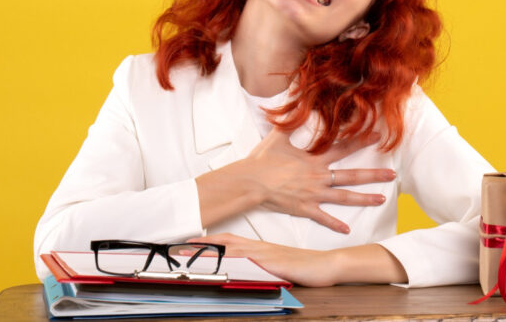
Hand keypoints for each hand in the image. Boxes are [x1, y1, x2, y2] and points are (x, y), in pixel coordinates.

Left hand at [193, 233, 406, 286]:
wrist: (328, 265)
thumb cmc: (308, 266)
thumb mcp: (282, 263)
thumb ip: (266, 263)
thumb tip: (249, 267)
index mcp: (260, 248)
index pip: (229, 240)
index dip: (208, 239)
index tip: (188, 240)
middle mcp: (259, 248)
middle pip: (224, 242)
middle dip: (200, 244)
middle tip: (177, 245)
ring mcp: (264, 255)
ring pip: (231, 249)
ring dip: (208, 250)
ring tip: (187, 252)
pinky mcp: (271, 263)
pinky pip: (246, 260)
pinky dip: (230, 260)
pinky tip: (217, 263)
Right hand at [241, 130, 395, 233]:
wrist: (251, 182)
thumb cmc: (263, 159)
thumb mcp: (279, 136)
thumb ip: (292, 121)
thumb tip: (297, 104)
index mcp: (315, 159)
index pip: (344, 148)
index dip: (362, 141)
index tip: (378, 136)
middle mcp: (319, 177)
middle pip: (352, 176)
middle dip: (373, 175)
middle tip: (392, 174)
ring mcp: (314, 194)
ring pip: (344, 197)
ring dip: (364, 198)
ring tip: (381, 199)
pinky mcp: (305, 208)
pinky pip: (324, 217)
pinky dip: (335, 224)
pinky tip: (347, 230)